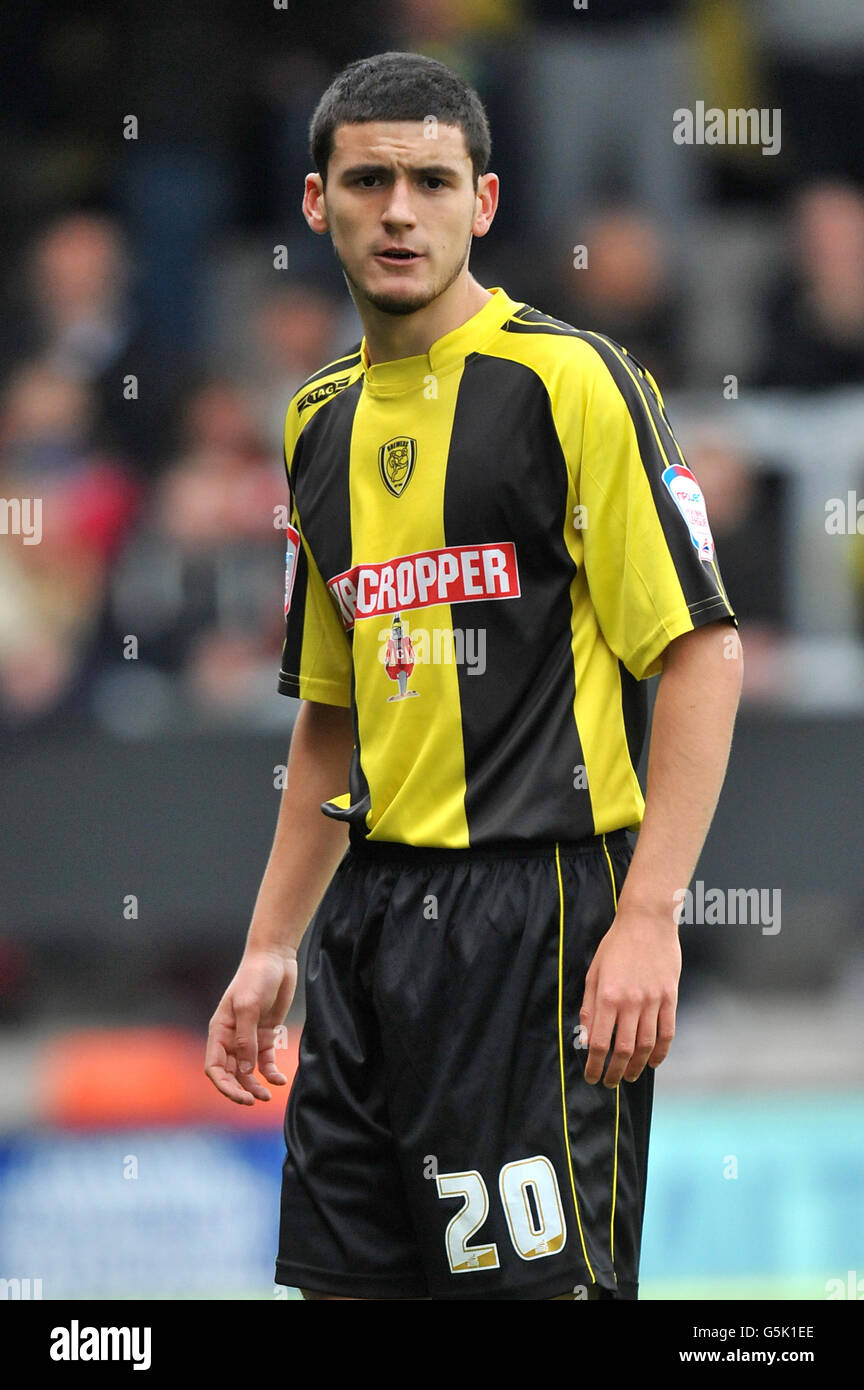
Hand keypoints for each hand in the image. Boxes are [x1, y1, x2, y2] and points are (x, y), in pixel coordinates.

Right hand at [205, 947, 297, 1104]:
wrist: (275, 958)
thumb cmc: (256, 977)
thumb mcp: (249, 1006)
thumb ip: (245, 1039)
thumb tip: (244, 1070)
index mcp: (220, 1031)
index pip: (214, 1067)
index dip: (224, 1085)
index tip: (241, 1097)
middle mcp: (232, 1037)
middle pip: (230, 1073)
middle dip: (240, 1090)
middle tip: (255, 1101)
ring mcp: (249, 1036)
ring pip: (247, 1070)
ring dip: (255, 1085)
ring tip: (267, 1097)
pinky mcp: (266, 1034)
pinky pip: (265, 1060)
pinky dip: (271, 1072)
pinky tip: (280, 1081)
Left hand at [580, 911, 680, 1086]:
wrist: (647, 922)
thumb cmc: (616, 946)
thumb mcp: (593, 973)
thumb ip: (589, 1007)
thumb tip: (585, 1038)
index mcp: (608, 997)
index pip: (600, 1042)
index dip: (595, 1065)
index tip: (592, 1077)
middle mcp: (631, 1003)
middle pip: (623, 1049)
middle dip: (615, 1072)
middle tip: (610, 1083)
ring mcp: (653, 1001)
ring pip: (646, 1045)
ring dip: (636, 1066)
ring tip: (629, 1076)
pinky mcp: (670, 998)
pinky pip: (667, 1032)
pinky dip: (661, 1052)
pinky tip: (653, 1062)